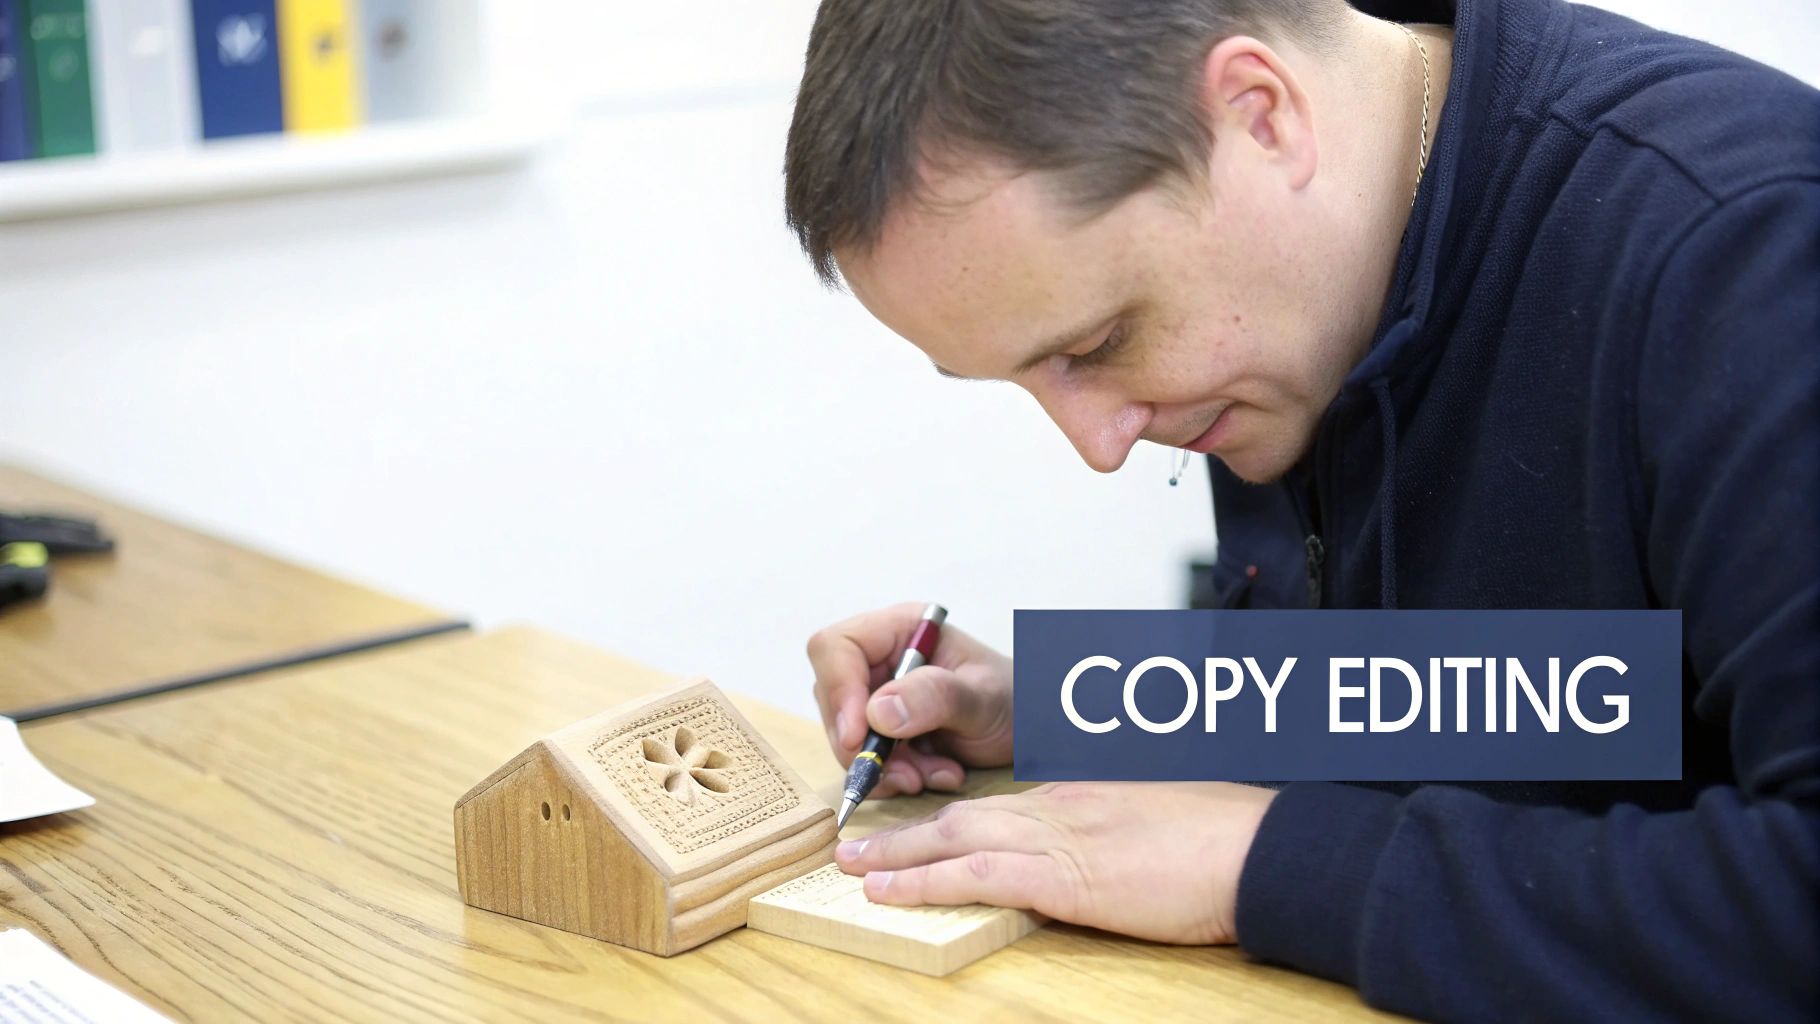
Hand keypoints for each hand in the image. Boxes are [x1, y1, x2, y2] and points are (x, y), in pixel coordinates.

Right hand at [808, 602, 1012, 796]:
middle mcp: (882, 660)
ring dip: (886, 768)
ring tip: (934, 775)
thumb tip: (875, 712)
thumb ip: (934, 697)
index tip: (858, 737)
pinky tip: (934, 775)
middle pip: (834, 699)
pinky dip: (894, 778)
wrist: (1037, 733)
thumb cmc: (1018, 701)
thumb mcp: (983, 698)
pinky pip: (864, 760)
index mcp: (901, 631)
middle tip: (908, 774)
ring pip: (846, 737)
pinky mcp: (883, 732)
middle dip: (867, 745)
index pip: (836, 648)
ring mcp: (879, 697)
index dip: (838, 692)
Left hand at [833, 781, 1276, 944]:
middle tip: (857, 844)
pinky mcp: (1062, 876)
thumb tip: (1108, 855)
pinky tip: (889, 894)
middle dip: (906, 833)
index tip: (923, 833)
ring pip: (956, 840)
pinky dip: (924, 882)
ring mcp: (1058, 837)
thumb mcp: (1162, 826)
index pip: (1002, 807)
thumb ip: (1122, 835)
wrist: (1257, 848)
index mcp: (1082, 795)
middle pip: (964, 816)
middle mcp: (1059, 806)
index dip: (954, 822)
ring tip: (853, 868)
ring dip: (898, 855)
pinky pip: (976, 876)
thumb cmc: (1226, 841)